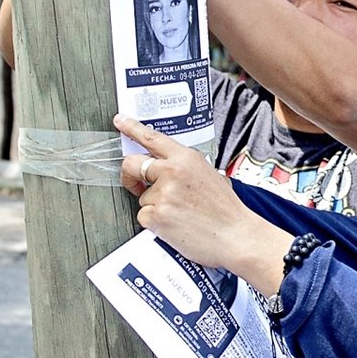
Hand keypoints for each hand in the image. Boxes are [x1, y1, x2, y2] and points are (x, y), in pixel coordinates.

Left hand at [114, 115, 290, 292]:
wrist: (236, 236)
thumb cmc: (227, 211)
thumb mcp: (211, 176)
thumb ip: (186, 169)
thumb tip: (168, 170)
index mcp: (187, 158)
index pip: (152, 138)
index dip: (132, 128)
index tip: (120, 121)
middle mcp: (172, 172)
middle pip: (132, 165)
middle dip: (130, 176)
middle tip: (136, 184)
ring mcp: (162, 193)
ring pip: (142, 197)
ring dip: (155, 207)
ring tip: (180, 215)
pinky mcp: (156, 215)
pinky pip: (144, 217)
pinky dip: (156, 223)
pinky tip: (176, 225)